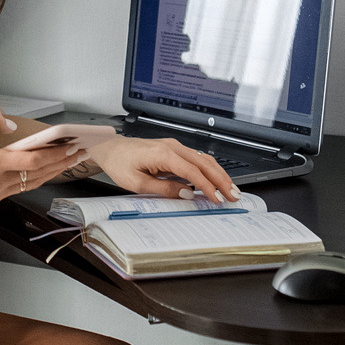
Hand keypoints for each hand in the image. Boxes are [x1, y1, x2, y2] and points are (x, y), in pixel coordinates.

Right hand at [0, 110, 82, 208]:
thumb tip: (11, 125)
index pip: (32, 162)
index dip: (55, 155)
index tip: (69, 146)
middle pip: (38, 174)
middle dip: (62, 163)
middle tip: (79, 151)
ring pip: (33, 183)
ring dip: (53, 171)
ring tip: (69, 159)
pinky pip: (22, 187)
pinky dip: (38, 177)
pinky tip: (48, 168)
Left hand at [93, 135, 241, 204]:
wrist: (110, 148)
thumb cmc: (119, 163)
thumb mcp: (137, 183)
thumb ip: (163, 189)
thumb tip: (186, 193)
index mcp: (163, 153)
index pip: (193, 171)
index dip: (208, 186)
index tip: (217, 198)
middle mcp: (172, 146)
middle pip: (205, 163)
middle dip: (222, 180)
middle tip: (234, 195)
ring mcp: (174, 146)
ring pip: (204, 159)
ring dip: (219, 174)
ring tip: (230, 189)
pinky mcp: (174, 150)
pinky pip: (196, 159)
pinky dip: (209, 170)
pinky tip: (216, 180)